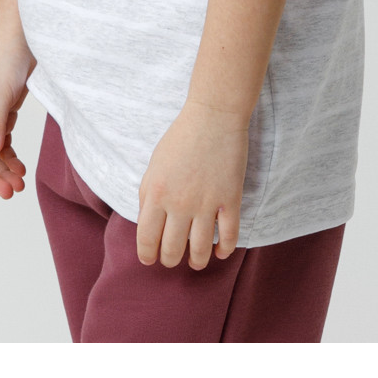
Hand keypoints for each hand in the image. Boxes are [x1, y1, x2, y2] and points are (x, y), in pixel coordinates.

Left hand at [137, 100, 249, 268]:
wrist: (213, 116)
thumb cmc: (180, 138)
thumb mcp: (154, 165)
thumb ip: (147, 196)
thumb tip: (147, 225)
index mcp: (156, 194)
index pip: (147, 240)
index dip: (147, 255)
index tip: (150, 259)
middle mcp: (179, 204)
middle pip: (172, 250)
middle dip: (170, 260)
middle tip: (172, 258)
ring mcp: (206, 203)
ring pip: (200, 251)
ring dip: (197, 261)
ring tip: (196, 261)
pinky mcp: (230, 199)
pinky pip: (229, 236)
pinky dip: (224, 250)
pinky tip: (219, 252)